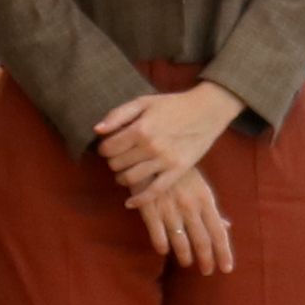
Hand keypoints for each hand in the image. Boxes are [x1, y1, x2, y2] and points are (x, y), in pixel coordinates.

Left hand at [94, 82, 242, 198]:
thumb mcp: (144, 102)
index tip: (111, 146)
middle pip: (116, 164)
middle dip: (114, 161)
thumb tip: (97, 131)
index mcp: (140, 129)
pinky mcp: (178, 170)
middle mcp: (150, 147)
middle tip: (122, 156)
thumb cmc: (173, 105)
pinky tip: (129, 202)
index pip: (107, 149)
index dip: (105, 148)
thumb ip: (118, 114)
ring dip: (122, 177)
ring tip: (127, 171)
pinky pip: (154, 191)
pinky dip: (139, 199)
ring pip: (130, 179)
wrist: (207, 110)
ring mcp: (164, 161)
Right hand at [138, 166, 235, 274]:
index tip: (227, 269)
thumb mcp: (200, 188)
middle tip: (207, 272)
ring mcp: (170, 207)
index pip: (219, 232)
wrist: (152, 152)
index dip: (223, 252)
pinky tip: (163, 251)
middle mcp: (191, 206)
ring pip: (180, 238)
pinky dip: (160, 242)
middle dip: (206, 258)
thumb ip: (211, 210)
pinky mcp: (149, 206)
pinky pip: (156, 230)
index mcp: (206, 200)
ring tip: (187, 264)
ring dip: (184, 254)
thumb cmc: (180, 173)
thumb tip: (227, 227)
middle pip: (202, 239)